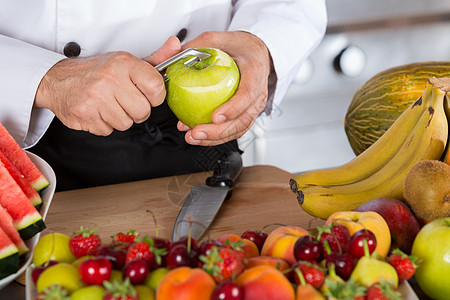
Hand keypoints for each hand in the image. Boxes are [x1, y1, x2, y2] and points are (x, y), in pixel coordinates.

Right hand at [35, 36, 180, 135]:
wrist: (58, 80)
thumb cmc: (96, 71)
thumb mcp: (126, 61)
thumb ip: (155, 59)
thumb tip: (175, 45)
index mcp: (123, 63)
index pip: (156, 87)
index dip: (155, 96)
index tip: (147, 95)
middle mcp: (110, 78)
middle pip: (143, 111)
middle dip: (136, 110)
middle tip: (124, 100)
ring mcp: (96, 97)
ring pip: (126, 124)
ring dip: (120, 118)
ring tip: (110, 105)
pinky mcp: (85, 114)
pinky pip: (109, 130)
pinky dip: (105, 125)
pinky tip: (98, 111)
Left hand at [178, 31, 270, 145]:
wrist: (255, 54)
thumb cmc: (242, 48)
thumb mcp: (220, 39)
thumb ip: (199, 45)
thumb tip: (175, 53)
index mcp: (254, 73)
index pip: (247, 95)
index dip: (233, 108)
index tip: (216, 116)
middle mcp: (258, 94)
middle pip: (242, 120)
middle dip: (218, 131)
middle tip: (196, 132)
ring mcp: (252, 107)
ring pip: (238, 129)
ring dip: (214, 138)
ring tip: (193, 136)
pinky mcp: (245, 115)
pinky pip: (232, 130)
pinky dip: (215, 136)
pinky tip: (197, 135)